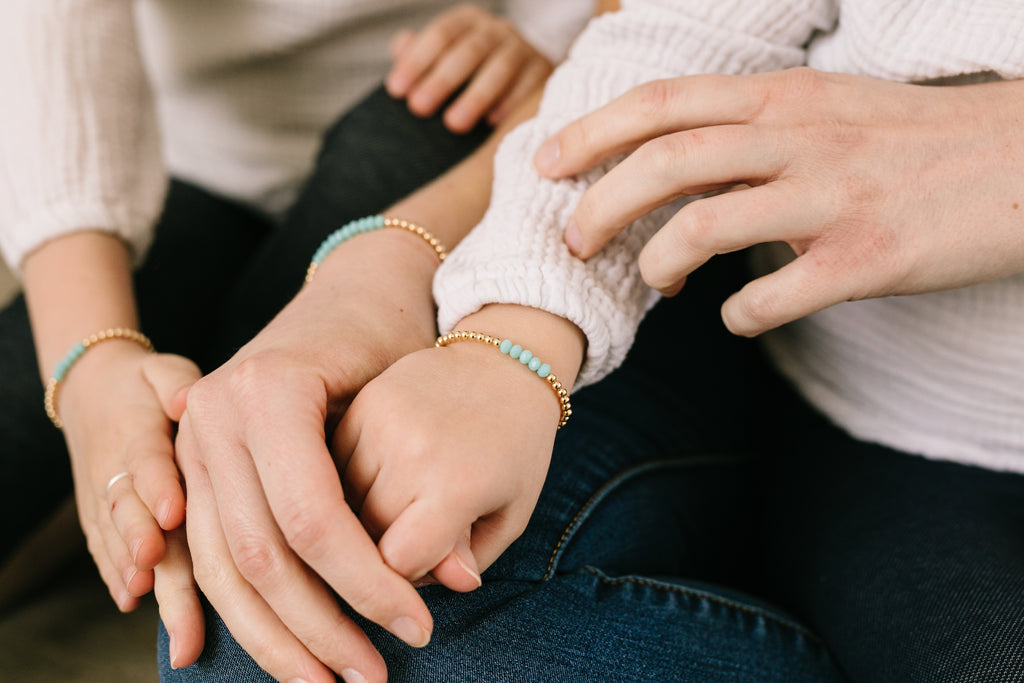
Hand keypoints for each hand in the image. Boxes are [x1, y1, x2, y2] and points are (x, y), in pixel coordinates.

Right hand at [58, 346, 203, 662]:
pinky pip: (102, 547)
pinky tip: (130, 600)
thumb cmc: (144, 383)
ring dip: (128, 567)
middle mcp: (114, 470)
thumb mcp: (162, 368)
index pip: (146, 462)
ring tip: (145, 593)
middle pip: (129, 510)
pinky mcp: (97, 516)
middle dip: (141, 540)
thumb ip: (175, 382)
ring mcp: (101, 497)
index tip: (173, 512)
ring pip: (116, 537)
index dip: (157, 487)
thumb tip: (185, 399)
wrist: (90, 391)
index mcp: (136, 433)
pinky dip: (114, 574)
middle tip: (154, 564)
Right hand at [175, 230, 446, 682]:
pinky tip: (282, 651)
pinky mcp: (192, 462)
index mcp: (269, 391)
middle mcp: (214, 416)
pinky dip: (243, 610)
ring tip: (331, 680)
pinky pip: (205, 554)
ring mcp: (192, 440)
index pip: (314, 521)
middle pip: (260, 554)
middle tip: (372, 675)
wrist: (351, 289)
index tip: (417, 627)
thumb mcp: (419, 401)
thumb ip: (430, 490)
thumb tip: (455, 581)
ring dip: (275, 636)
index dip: (366, 586)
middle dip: (320, 627)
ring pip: (222, 567)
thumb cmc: (393, 339)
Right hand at [336, 305, 582, 590]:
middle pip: (364, 535)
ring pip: (340, 501)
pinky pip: (332, 463)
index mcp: (458, 484)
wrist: (505, 364)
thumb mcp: (510, 512)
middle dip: (384, 545)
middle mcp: (414, 452)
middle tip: (418, 525)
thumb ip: (467, 559)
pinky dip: (348, 477)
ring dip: (360, 512)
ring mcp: (383, 422)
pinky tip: (381, 469)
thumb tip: (425, 591)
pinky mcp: (364, 402)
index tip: (424, 559)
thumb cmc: (515, 449)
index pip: (396, 561)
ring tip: (401, 494)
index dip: (405, 575)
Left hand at [386, 3, 552, 132]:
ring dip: (476, 96)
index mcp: (468, 22)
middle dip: (442, 79)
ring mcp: (524, 50)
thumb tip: (400, 48)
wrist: (525, 80)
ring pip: (500, 68)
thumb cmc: (471, 75)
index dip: (417, 61)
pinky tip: (492, 123)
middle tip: (418, 107)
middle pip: (469, 50)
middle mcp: (497, 30)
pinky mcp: (545, 74)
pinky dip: (511, 103)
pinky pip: (529, 86)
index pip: (441, 35)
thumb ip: (419, 55)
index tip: (396, 90)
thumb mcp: (443, 61)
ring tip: (453, 124)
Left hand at [534, 68, 1023, 335]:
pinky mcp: (868, 258)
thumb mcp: (826, 108)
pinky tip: (735, 319)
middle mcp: (801, 138)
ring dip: (656, 259)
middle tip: (573, 240)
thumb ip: (750, 127)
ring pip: (706, 225)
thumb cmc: (911, 141)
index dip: (592, 131)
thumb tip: (673, 164)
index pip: (664, 102)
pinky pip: (774, 296)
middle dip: (601, 202)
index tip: (545, 163)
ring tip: (649, 281)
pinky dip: (738, 315)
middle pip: (668, 161)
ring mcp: (834, 198)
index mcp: (784, 97)